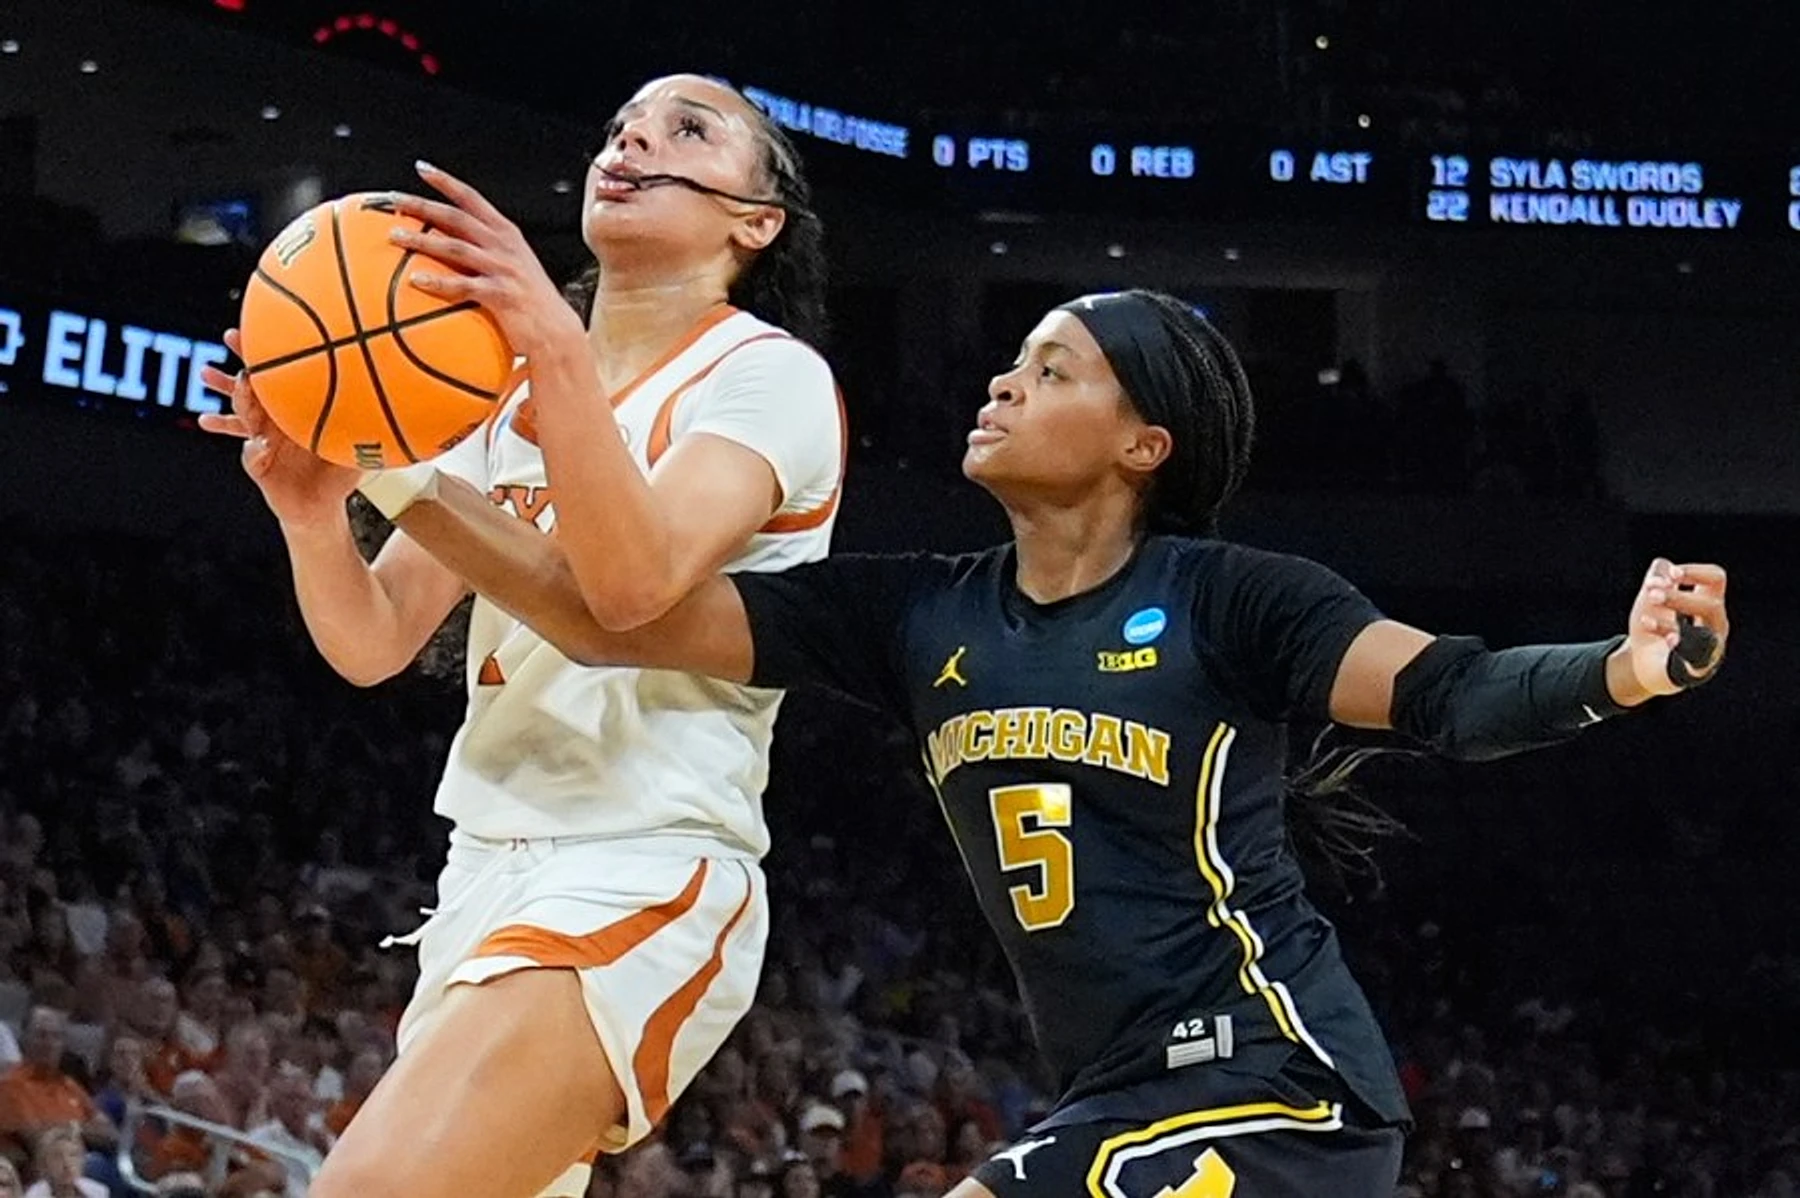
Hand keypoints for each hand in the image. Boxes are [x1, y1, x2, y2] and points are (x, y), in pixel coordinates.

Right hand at [198, 329, 360, 527]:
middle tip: (232, 335)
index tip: (269, 323)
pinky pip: (251, 455)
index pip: (280, 374)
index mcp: (295, 410)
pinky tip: (255, 446)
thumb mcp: (359, 446)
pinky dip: (251, 450)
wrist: (320, 508)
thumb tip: (408, 403)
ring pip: (244, 413)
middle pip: (254, 384)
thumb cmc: (338, 474)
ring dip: (235, 395)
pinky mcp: (258, 465)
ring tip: (233, 383)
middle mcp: (274, 420)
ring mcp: (262, 439)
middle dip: (245, 356)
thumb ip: (374, 426)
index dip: (272, 349)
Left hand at [387, 161, 586, 358]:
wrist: (557, 332)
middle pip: (457, 217)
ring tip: (394, 235)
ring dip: (422, 239)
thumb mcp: (514, 269)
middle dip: (423, 205)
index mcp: (507, 235)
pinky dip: (438, 282)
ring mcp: (504, 269)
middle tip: (393, 198)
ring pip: (455, 246)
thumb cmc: (531, 305)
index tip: (422, 169)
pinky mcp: (502, 294)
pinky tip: (416, 281)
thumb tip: (452, 252)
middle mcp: (505, 246)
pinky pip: (464, 285)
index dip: (447, 182)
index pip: (473, 199)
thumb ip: (488, 255)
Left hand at [1616, 557, 1728, 699]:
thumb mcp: (1651, 599)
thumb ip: (1658, 580)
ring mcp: (1710, 649)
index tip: (1672, 574)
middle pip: (1710, 605)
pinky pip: (1693, 656)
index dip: (1697, 572)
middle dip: (1678, 597)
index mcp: (1708, 603)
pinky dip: (1677, 643)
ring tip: (1644, 616)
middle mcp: (1715, 625)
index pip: (1716, 579)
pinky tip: (1664, 637)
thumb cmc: (1654, 628)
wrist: (1642, 665)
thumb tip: (1665, 567)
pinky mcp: (1696, 669)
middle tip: (1651, 594)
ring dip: (1673, 625)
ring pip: (1705, 634)